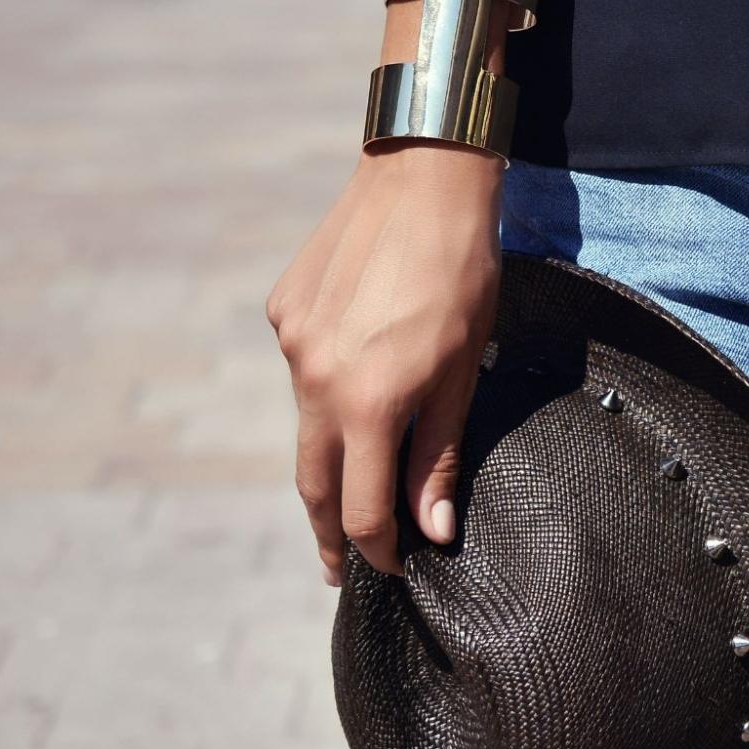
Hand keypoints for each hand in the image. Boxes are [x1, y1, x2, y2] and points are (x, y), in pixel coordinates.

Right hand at [266, 143, 502, 583]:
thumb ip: (439, 454)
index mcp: (367, 403)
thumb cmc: (464, 276)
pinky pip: (304, 367)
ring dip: (330, 456)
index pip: (358, 509)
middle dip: (328, 531)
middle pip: (313, 480)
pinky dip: (328, 389)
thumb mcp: (465, 371)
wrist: (424, 178)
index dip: (376, 549)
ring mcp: (291, 342)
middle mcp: (314, 379)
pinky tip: (358, 376)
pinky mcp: (283, 309)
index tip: (392, 569)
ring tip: (354, 482)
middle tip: (340, 568)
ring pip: (306, 422)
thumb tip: (430, 529)